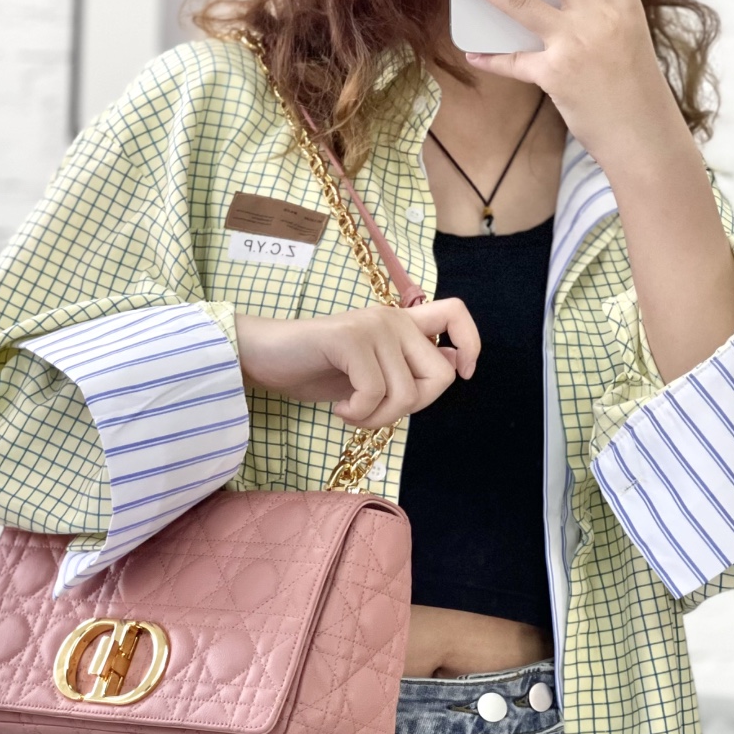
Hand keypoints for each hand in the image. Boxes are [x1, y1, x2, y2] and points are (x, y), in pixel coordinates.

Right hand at [235, 300, 480, 428]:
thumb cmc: (314, 369)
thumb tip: (452, 369)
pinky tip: (338, 410)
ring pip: (406, 394)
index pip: (456, 314)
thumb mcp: (368, 374)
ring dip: (377, 419)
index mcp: (399, 323)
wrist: (263, 358)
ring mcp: (371, 326)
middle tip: (377, 411)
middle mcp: (391, 319)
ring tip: (351, 413)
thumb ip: (404, 370)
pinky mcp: (349, 339)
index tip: (461, 372)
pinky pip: (374, 393)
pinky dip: (357, 415)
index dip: (470, 344)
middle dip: (413, 408)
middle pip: (440, 375)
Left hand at [445, 0, 685, 165]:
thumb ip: (597, 14)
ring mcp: (572, 42)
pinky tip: (472, 52)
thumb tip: (560, 5)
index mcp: (621, 1)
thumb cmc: (633, 86)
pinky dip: (490, 58)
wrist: (639, 129)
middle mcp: (596, 14)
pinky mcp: (553, 74)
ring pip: (518, 2)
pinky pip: (512, 62)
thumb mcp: (626, 36)